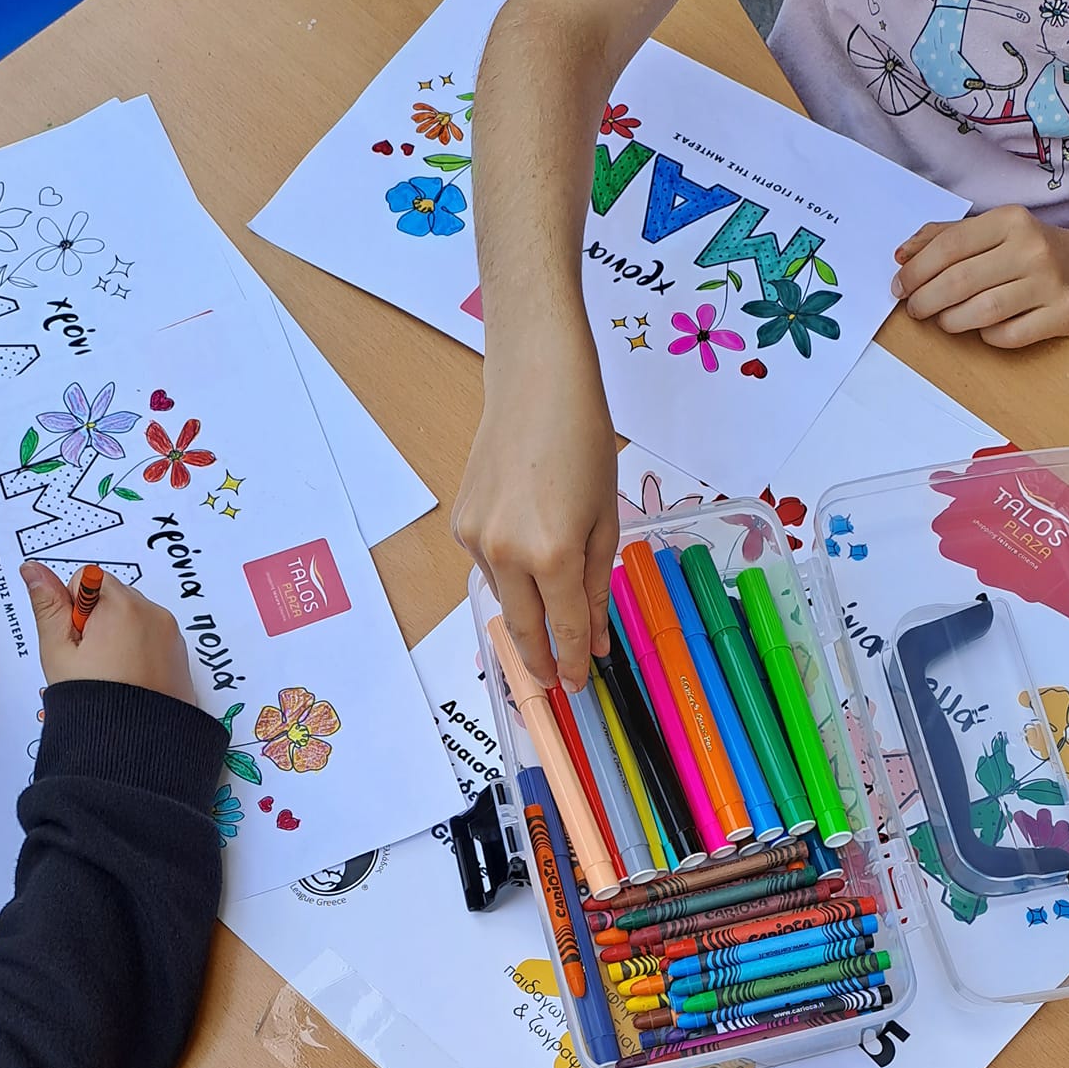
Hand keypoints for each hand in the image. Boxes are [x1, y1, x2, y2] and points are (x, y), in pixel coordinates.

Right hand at [22, 562, 194, 702]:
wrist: (136, 747)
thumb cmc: (96, 701)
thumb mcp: (58, 650)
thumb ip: (47, 604)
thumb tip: (34, 570)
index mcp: (123, 605)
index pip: (88, 579)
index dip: (73, 609)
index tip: (78, 641)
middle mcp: (154, 614)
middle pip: (113, 598)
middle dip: (96, 622)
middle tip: (90, 662)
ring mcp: (172, 637)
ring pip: (133, 621)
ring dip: (118, 638)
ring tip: (110, 675)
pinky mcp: (181, 658)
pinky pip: (153, 641)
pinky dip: (139, 654)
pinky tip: (128, 681)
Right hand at [453, 323, 618, 690]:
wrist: (536, 384)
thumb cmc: (584, 442)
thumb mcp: (606, 520)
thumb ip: (597, 586)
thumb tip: (596, 639)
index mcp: (553, 554)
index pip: (567, 628)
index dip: (575, 660)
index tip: (578, 682)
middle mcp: (507, 553)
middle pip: (525, 629)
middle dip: (542, 660)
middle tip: (554, 680)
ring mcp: (477, 540)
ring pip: (506, 600)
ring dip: (528, 615)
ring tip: (548, 622)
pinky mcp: (462, 525)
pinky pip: (490, 569)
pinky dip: (510, 578)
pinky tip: (527, 561)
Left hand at [893, 208, 1068, 348]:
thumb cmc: (1025, 252)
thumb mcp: (990, 232)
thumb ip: (945, 238)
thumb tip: (902, 256)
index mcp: (1010, 220)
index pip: (950, 246)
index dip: (917, 271)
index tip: (900, 287)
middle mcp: (1032, 248)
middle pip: (961, 281)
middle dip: (926, 300)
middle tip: (916, 309)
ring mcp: (1049, 282)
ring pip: (983, 312)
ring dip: (952, 322)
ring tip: (944, 321)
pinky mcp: (1061, 315)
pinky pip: (1008, 336)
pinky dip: (987, 337)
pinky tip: (984, 329)